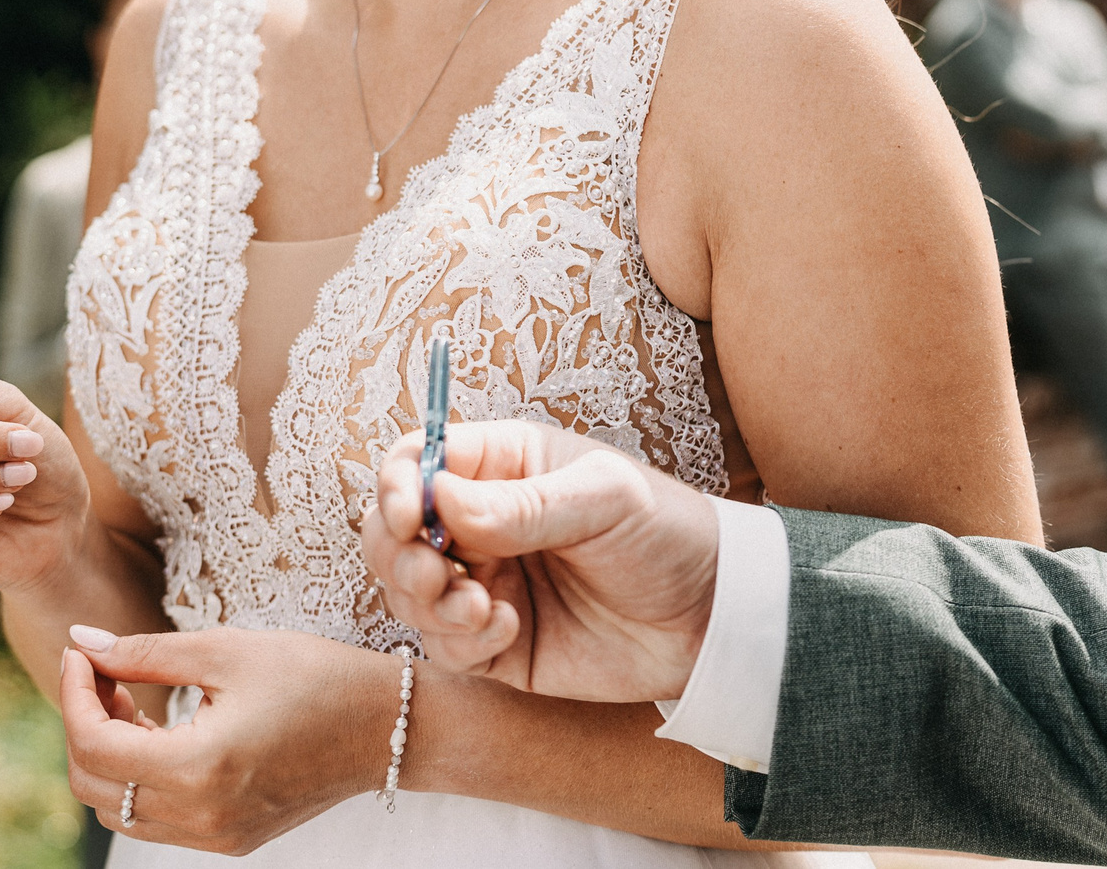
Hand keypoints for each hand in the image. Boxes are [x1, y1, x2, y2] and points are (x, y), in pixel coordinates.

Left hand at [58, 626, 387, 851]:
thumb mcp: (228, 650)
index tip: (82, 653)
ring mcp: (215, 836)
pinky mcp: (229, 840)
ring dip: (107, 754)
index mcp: (199, 768)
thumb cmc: (315, 676)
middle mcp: (201, 817)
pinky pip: (154, 820)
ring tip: (132, 700)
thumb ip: (145, 652)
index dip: (74, 694)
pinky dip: (138, 778)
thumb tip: (81, 643)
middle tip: (104, 671)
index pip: (94, 745)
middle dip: (83, 723)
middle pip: (93, 786)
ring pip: (117, 810)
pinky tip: (161, 732)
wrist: (388, 726)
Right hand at [357, 420, 717, 702]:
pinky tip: (507, 629)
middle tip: (435, 571)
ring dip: (426, 600)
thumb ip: (522, 505)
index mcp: (503, 466)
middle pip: (393, 531)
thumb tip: (438, 497)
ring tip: (482, 606)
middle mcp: (483, 522)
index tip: (408, 514)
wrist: (713, 619)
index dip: (396, 484)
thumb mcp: (604, 500)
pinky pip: (444, 645)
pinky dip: (460, 641)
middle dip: (398, 552)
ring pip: (408, 591)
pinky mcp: (497, 642)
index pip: (418, 460)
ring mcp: (487, 582)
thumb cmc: (668, 533)